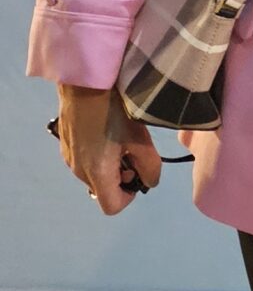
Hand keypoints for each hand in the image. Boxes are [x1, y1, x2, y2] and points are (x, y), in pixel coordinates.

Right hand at [55, 82, 160, 213]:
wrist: (86, 84)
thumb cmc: (115, 111)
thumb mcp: (141, 139)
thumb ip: (150, 167)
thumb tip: (149, 182)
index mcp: (96, 172)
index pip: (111, 206)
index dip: (129, 197)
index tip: (138, 175)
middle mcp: (78, 170)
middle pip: (103, 190)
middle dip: (121, 178)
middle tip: (133, 153)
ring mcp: (68, 157)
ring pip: (94, 175)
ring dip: (110, 166)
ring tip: (121, 141)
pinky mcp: (65, 145)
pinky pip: (85, 161)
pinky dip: (99, 156)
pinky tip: (107, 133)